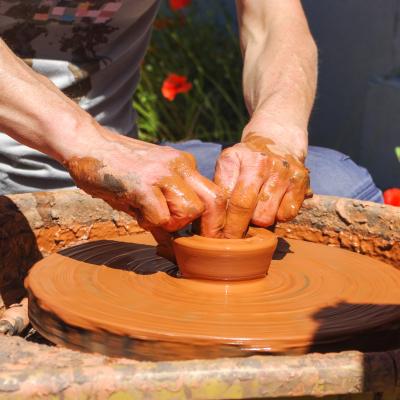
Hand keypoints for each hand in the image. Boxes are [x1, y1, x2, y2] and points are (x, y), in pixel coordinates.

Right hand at [64, 126, 225, 236]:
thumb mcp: (149, 187)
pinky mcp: (143, 184)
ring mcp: (163, 173)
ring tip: (148, 214)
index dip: (212, 221)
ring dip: (171, 224)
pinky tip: (135, 210)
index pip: (216, 196)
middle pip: (215, 202)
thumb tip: (176, 244)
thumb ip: (167, 210)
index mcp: (185, 166)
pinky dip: (149, 223)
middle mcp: (180, 165)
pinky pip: (161, 218)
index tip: (200, 237)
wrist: (86, 144)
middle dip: (205, 227)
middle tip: (184, 238)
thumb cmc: (117, 170)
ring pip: (191, 211)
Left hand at [214, 132, 309, 237]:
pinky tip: (274, 205)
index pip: (222, 198)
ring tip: (256, 211)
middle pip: (243, 208)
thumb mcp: (226, 168)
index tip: (214, 237)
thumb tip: (209, 225)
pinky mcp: (300, 180)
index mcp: (233, 158)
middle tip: (232, 237)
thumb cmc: (246, 162)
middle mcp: (258, 161)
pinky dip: (279, 216)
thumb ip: (218, 191)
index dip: (217, 222)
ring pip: (265, 217)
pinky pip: (286, 215)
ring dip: (258, 221)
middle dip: (235, 230)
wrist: (277, 140)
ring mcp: (281, 170)